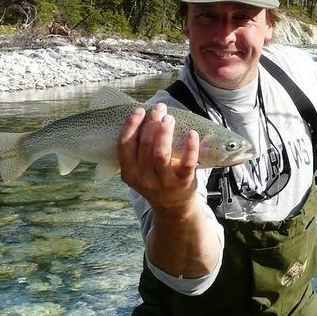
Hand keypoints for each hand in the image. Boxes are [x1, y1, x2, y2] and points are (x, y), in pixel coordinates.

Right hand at [117, 103, 199, 218]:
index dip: (131, 125)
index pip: (124, 145)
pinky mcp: (183, 182)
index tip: (139, 110)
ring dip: (165, 132)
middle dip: (151, 123)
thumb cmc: (155, 180)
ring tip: (169, 118)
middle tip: (159, 109)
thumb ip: (138, 150)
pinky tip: (192, 133)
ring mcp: (164, 181)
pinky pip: (187, 163)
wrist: (173, 206)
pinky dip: (191, 146)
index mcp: (129, 173)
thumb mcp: (139, 171)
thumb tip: (145, 115)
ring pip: (161, 154)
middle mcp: (144, 178)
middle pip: (144, 146)